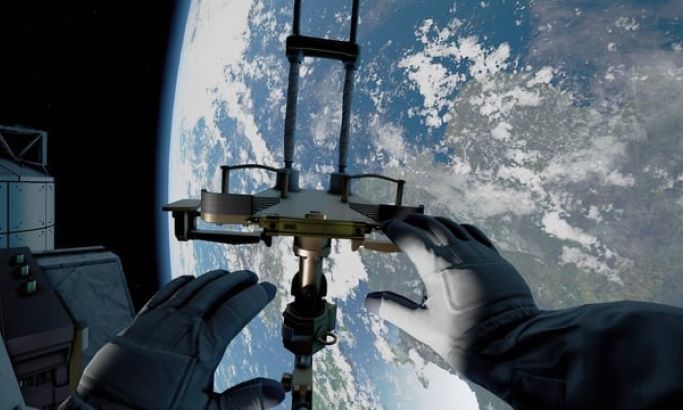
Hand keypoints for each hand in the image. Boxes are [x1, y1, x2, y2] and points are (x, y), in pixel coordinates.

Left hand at [61, 270, 283, 409]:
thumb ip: (245, 399)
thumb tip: (277, 393)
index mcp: (204, 347)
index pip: (237, 310)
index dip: (255, 297)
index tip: (267, 289)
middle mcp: (183, 327)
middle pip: (216, 292)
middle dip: (236, 281)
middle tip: (249, 277)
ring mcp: (159, 321)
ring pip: (191, 288)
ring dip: (211, 279)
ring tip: (225, 275)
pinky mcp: (139, 323)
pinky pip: (164, 293)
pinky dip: (180, 283)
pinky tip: (188, 280)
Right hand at [365, 215, 537, 370]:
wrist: (510, 344)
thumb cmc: (463, 338)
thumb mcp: (422, 326)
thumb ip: (394, 309)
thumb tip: (369, 300)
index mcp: (436, 265)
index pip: (409, 237)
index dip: (395, 229)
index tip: (385, 227)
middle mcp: (458, 252)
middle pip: (431, 224)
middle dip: (414, 221)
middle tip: (402, 222)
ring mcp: (480, 253)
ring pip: (453, 226)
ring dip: (436, 223)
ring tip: (425, 225)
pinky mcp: (496, 259)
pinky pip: (475, 234)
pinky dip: (459, 229)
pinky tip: (456, 233)